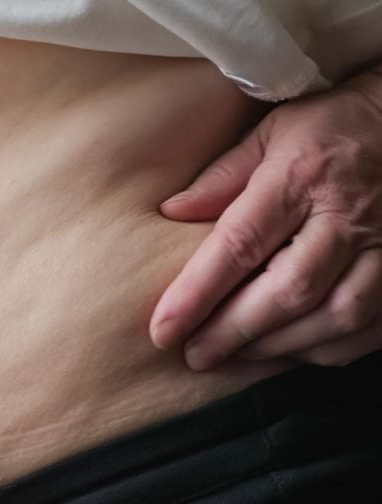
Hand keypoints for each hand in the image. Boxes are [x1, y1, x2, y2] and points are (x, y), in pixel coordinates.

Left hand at [149, 67, 381, 369]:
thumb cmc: (333, 124)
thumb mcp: (272, 131)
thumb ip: (221, 177)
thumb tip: (170, 212)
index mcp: (301, 176)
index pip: (240, 244)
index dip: (198, 293)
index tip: (163, 329)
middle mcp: (347, 216)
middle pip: (290, 289)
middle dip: (236, 332)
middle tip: (195, 356)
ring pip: (337, 315)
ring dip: (281, 346)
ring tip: (236, 358)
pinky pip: (373, 327)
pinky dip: (329, 347)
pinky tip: (290, 351)